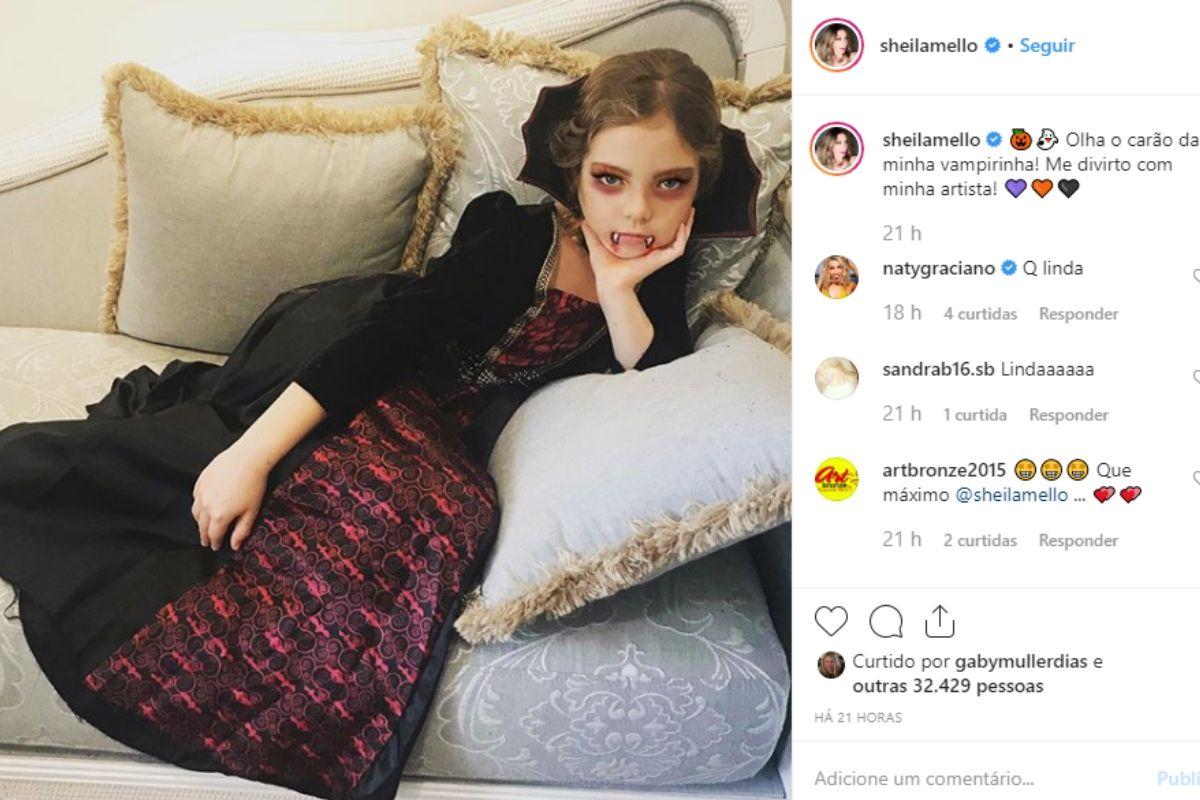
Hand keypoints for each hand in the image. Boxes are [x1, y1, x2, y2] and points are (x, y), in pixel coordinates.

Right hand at [192, 446, 268, 551]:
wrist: (248, 458)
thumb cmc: (253, 484)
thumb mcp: (252, 511)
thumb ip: (242, 530)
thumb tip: (234, 546)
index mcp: (219, 516)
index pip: (214, 535)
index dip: (215, 543)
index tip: (216, 547)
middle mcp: (206, 505)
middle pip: (202, 526)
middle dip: (205, 535)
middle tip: (207, 541)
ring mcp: (202, 492)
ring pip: (195, 512)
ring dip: (199, 521)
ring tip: (204, 525)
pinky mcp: (201, 480)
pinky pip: (196, 497)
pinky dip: (198, 504)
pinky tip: (203, 505)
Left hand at [579, 207, 694, 294]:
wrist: (609, 281)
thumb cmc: (605, 267)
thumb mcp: (597, 242)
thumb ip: (591, 230)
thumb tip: (584, 218)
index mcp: (642, 245)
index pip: (657, 229)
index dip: (664, 217)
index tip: (666, 203)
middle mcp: (653, 249)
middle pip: (672, 231)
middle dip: (680, 218)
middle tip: (684, 203)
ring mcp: (659, 255)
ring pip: (680, 238)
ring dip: (687, 224)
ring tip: (690, 210)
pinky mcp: (661, 260)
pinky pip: (677, 247)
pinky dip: (682, 236)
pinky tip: (682, 225)